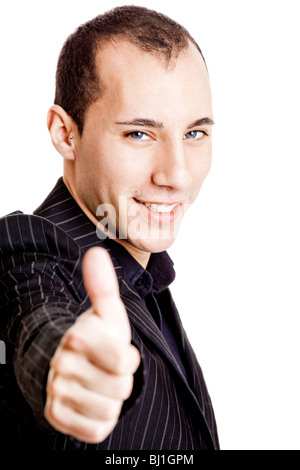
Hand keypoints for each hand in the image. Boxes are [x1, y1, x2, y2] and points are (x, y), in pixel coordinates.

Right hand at [44, 247, 139, 442]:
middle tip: (108, 369)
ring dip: (112, 400)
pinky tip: (92, 402)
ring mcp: (56, 391)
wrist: (69, 363)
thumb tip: (95, 251)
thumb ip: (103, 285)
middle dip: (121, 380)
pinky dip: (100, 420)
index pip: (124, 361)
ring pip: (109, 411)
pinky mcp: (56, 416)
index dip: (128, 358)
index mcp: (77, 336)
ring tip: (100, 384)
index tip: (118, 352)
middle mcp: (62, 364)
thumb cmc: (97, 337)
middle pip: (119, 388)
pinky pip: (96, 430)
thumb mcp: (106, 312)